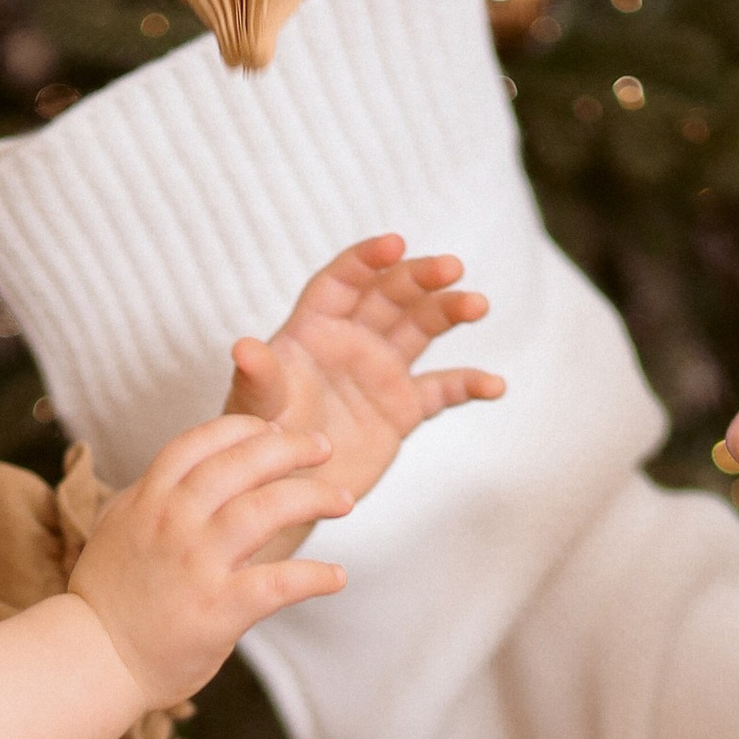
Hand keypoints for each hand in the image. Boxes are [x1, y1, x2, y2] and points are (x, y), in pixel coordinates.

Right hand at [70, 409, 353, 704]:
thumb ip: (155, 498)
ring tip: (343, 500)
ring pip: (266, 509)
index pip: (201, 441)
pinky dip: (315, 577)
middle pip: (242, 462)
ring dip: (313, 498)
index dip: (243, 427)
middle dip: (291, 448)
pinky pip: (279, 582)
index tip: (273, 429)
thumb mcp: (120, 528)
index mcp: (149, 499)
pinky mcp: (218, 608)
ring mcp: (196, 563)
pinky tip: (337, 576)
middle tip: (323, 448)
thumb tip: (191, 474)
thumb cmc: (110, 598)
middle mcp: (173, 521)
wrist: (93, 660)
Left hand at [226, 234, 498, 537]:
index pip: (342, 282)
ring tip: (477, 305)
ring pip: (420, 329)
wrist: (281, 493)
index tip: (395, 245)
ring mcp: (380, 372)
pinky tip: (494, 385)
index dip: (366, 260)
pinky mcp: (401, 409)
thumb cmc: (257, 442)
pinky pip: (440, 391)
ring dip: (449, 312)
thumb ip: (258, 377)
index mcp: (312, 329)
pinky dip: (467, 386)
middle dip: (419, 278)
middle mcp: (350, 341)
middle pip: (390, 296)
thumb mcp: (255, 408)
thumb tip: (244, 348)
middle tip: (451, 268)